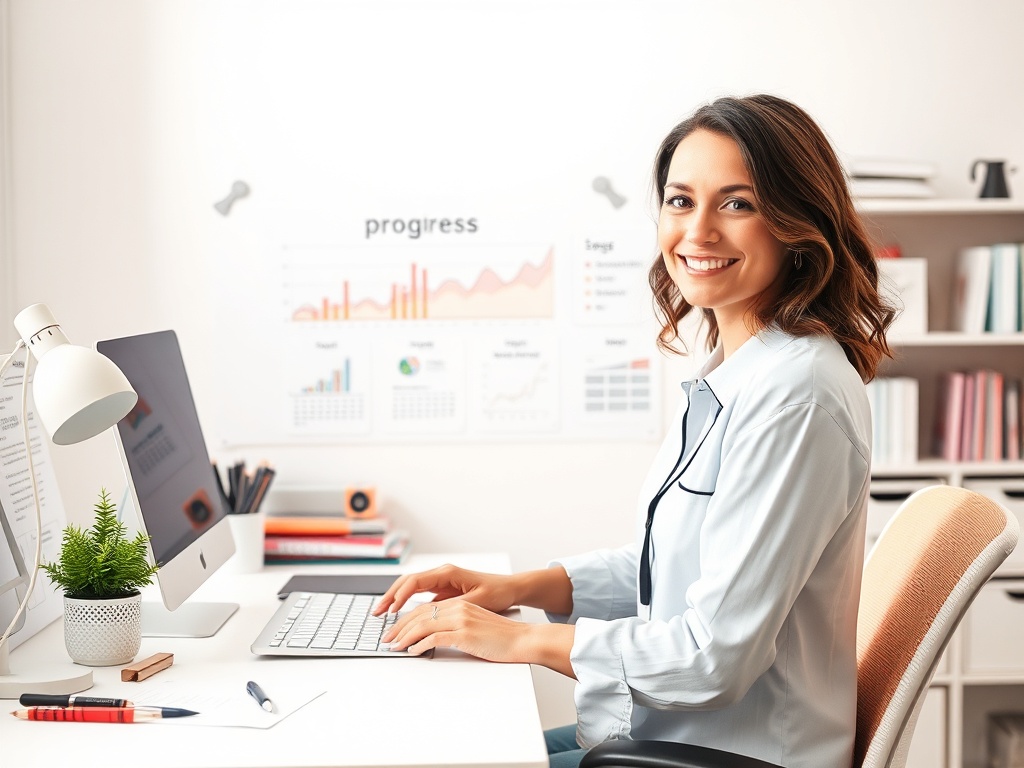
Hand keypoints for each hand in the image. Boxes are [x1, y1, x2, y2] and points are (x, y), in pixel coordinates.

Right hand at [372, 564, 517, 615]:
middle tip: (377, 612)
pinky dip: (407, 603)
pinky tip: (399, 614)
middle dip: (390, 596)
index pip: (415, 581)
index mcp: (447, 572)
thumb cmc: (496, 592)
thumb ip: (453, 606)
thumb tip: (433, 614)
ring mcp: (441, 582)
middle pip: (407, 582)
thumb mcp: (475, 602)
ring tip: (382, 613)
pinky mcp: (443, 591)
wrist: (509, 589)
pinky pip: (419, 595)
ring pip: (411, 588)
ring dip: (395, 599)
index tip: (391, 610)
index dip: (400, 595)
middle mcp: (441, 574)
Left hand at [381, 599, 527, 659]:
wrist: (522, 639)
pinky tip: (412, 651)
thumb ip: (456, 625)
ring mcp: (461, 620)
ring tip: (394, 646)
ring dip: (405, 637)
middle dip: (399, 627)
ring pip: (423, 624)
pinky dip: (420, 644)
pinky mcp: (465, 634)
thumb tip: (435, 636)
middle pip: (420, 614)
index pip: (425, 608)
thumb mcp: (476, 624)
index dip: (407, 619)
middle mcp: (459, 608)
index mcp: (460, 604)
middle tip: (387, 639)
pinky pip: (435, 638)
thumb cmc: (502, 637)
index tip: (395, 630)